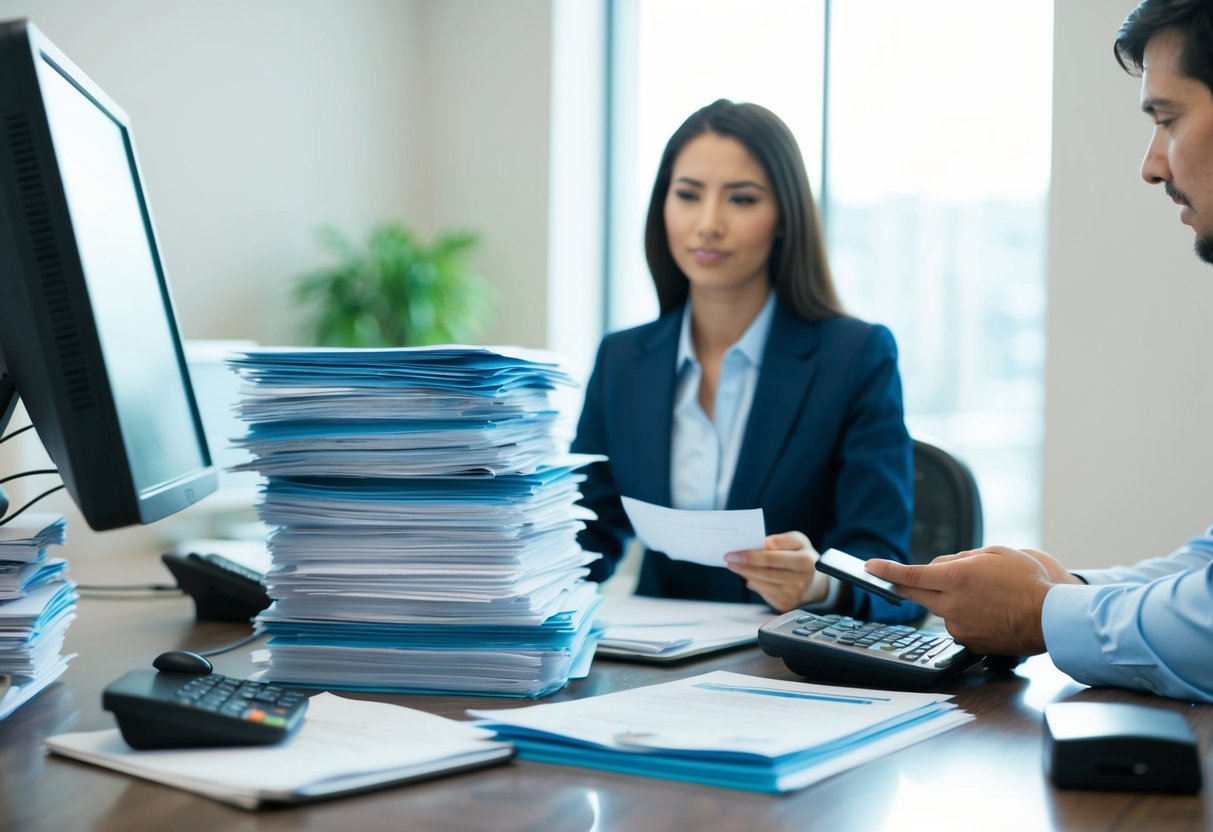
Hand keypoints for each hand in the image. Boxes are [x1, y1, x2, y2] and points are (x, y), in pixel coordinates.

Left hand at [723, 531, 822, 612]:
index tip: (735, 552)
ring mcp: (793, 595)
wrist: (814, 581)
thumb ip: (783, 539)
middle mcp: (800, 581)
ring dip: (746, 575)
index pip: (772, 559)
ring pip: (762, 585)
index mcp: (805, 562)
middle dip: (744, 566)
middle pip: (765, 574)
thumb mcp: (799, 541)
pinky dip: (754, 584)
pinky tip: (748, 576)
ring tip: (735, 566)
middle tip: (729, 559)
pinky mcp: (785, 605)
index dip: (751, 556)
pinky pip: (764, 593)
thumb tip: (765, 544)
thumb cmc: (802, 557)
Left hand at [863, 546, 1080, 654]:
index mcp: (956, 578)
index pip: (910, 574)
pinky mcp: (969, 641)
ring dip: (948, 598)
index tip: (869, 566)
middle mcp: (952, 604)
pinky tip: (987, 611)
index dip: (886, 570)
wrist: (1053, 617)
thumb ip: (960, 558)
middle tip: (893, 578)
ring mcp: (959, 625)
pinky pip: (957, 623)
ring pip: (940, 607)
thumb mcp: (994, 554)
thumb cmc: (1029, 580)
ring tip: (983, 594)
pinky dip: (964, 614)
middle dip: (905, 584)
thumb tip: (938, 565)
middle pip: (917, 593)